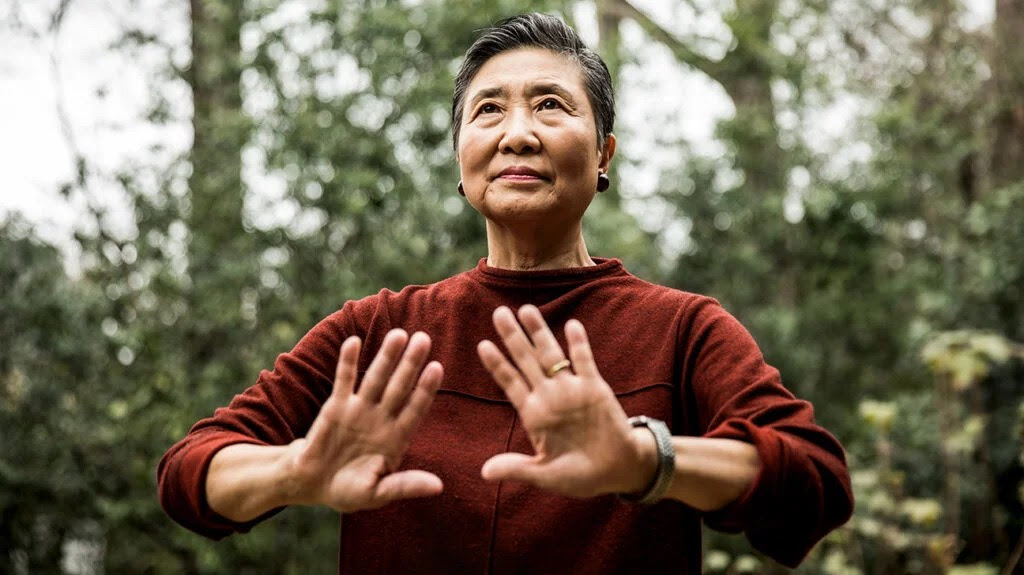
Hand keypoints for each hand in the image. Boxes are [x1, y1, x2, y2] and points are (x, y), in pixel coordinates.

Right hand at [284, 329, 443, 511]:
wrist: (312, 484)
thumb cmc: (348, 491)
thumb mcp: (377, 493)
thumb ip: (404, 486)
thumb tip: (438, 487)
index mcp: (396, 438)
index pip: (415, 409)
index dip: (425, 389)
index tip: (436, 368)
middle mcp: (381, 418)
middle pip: (400, 386)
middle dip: (411, 364)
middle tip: (424, 339)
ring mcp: (359, 409)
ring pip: (376, 377)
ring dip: (386, 356)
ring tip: (399, 334)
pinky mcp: (336, 405)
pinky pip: (344, 379)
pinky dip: (347, 361)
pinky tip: (354, 341)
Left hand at [476, 305, 655, 497]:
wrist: (618, 470)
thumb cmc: (580, 475)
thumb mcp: (545, 475)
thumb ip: (517, 469)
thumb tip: (484, 473)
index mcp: (535, 416)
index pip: (511, 383)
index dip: (497, 364)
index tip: (482, 345)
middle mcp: (550, 397)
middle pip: (527, 361)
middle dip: (513, 337)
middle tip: (498, 313)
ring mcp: (572, 390)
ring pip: (551, 355)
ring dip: (540, 333)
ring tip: (526, 309)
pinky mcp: (595, 389)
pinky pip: (585, 361)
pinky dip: (578, 344)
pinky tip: (571, 325)